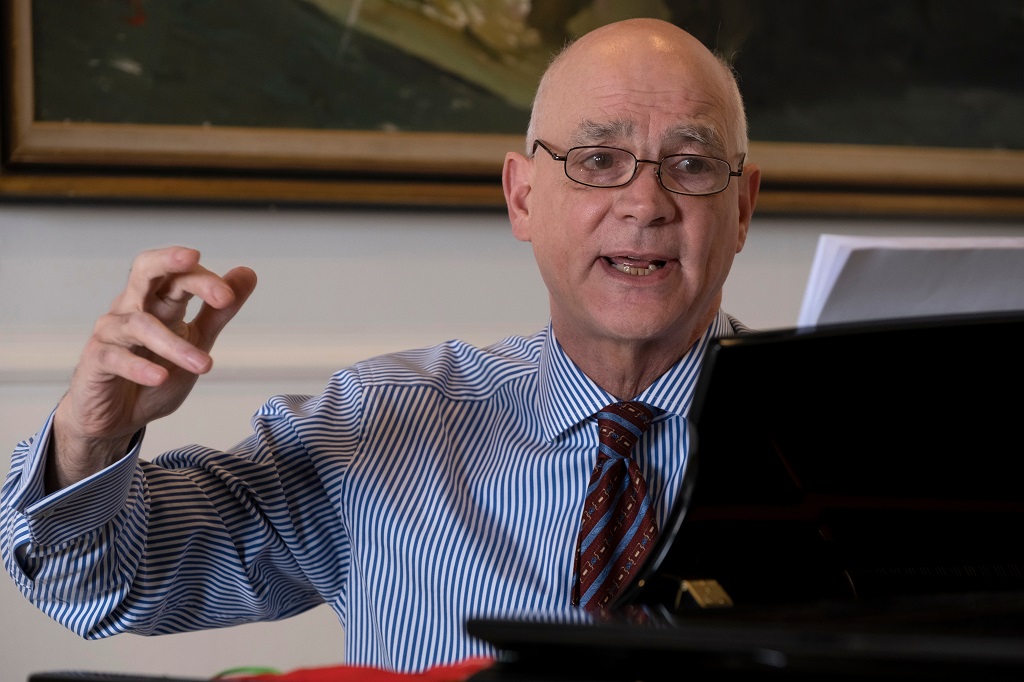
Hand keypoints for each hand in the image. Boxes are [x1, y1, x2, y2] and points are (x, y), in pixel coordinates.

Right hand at [47, 246, 257, 490]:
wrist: (118, 417)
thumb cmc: (156, 372)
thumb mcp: (197, 340)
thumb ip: (219, 310)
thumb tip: (248, 273)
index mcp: (159, 300)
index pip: (178, 275)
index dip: (202, 278)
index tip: (228, 295)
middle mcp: (132, 308)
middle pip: (144, 270)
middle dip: (167, 261)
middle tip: (194, 258)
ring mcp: (111, 332)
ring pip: (139, 323)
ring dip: (174, 344)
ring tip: (204, 365)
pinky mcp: (96, 361)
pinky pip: (115, 358)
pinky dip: (139, 367)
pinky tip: (161, 377)